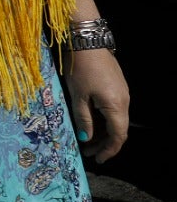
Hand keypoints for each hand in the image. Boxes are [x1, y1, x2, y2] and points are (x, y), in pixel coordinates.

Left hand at [65, 47, 129, 162]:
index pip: (117, 136)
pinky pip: (114, 109)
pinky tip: (90, 121)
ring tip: (86, 139)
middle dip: (104, 143)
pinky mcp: (117, 86)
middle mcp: (124, 101)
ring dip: (103, 131)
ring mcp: (122, 93)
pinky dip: (104, 119)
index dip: (109, 150)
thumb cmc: (80, 69)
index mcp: (116, 106)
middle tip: (88, 152)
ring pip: (116, 119)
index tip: (98, 159)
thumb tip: (86, 138)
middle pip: (118, 129)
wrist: (88, 42)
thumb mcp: (78, 96)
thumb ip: (83, 119)